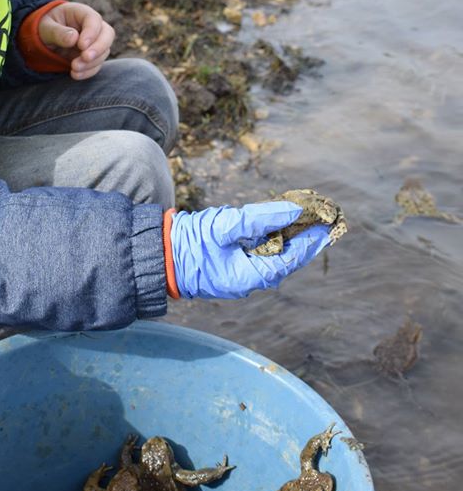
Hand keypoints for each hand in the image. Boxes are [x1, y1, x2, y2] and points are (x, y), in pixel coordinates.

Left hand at [39, 1, 114, 79]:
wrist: (44, 39)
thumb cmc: (45, 27)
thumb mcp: (45, 27)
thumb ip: (57, 32)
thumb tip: (73, 38)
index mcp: (81, 13)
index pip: (93, 20)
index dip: (91, 33)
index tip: (81, 45)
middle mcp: (92, 26)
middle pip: (108, 34)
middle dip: (99, 48)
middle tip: (85, 58)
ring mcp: (95, 42)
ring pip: (104, 52)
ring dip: (91, 63)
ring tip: (74, 68)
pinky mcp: (92, 56)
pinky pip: (97, 64)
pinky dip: (88, 71)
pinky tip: (75, 74)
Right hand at [170, 202, 330, 299]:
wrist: (160, 255)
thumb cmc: (190, 243)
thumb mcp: (225, 226)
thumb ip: (260, 219)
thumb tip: (294, 211)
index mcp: (250, 276)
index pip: (290, 259)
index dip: (311, 242)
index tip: (329, 226)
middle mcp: (249, 279)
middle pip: (286, 258)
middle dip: (306, 238)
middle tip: (327, 220)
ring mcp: (241, 273)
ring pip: (275, 256)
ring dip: (292, 237)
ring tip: (310, 219)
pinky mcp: (233, 265)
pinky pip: (262, 253)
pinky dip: (275, 239)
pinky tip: (283, 226)